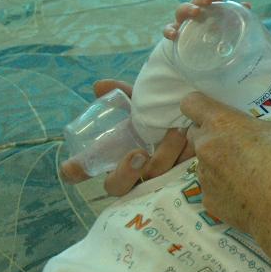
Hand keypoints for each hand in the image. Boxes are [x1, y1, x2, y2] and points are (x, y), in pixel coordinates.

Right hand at [58, 80, 195, 194]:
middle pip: (116, 186)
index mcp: (113, 154)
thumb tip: (100, 85)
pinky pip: (180, 178)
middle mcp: (130, 172)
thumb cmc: (161, 118)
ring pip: (153, 179)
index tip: (70, 166)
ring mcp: (154, 180)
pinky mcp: (180, 181)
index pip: (84, 171)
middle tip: (139, 153)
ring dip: (163, 156)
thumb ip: (123, 95)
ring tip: (177, 132)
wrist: (199, 123)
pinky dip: (185, 158)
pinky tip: (194, 143)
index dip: (76, 171)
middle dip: (125, 172)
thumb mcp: (143, 106)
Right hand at [162, 0, 250, 39]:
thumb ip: (236, 18)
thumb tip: (247, 6)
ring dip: (188, 8)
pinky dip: (169, 31)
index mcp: (209, 8)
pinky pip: (168, 30)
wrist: (195, 53)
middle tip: (209, 0)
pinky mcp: (175, 35)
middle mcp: (195, 12)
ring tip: (196, 11)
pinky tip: (174, 35)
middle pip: (196, 0)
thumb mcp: (227, 28)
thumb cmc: (214, 37)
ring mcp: (183, 22)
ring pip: (181, 11)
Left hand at [182, 92, 270, 240]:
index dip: (199, 104)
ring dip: (218, 160)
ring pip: (204, 161)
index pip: (191, 103)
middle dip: (212, 134)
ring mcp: (203, 175)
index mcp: (221, 123)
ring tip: (246, 167)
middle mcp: (205, 147)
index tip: (212, 108)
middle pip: (197, 133)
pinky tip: (245, 189)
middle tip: (237, 139)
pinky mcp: (207, 199)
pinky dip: (223, 185)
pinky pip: (211, 186)